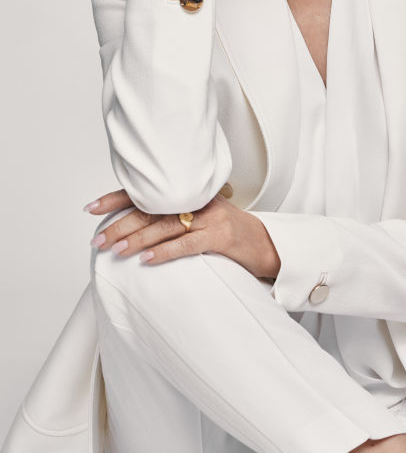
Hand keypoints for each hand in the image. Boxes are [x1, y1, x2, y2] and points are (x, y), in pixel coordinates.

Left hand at [85, 188, 280, 278]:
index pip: (147, 191)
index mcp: (189, 193)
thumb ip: (173, 217)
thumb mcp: (200, 219)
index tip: (91, 208)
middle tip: (98, 239)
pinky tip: (147, 260)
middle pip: (152, 209)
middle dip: (121, 224)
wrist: (266, 245)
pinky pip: (187, 244)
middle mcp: (198, 200)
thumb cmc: (229, 235)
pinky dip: (165, 252)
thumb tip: (132, 229)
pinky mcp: (221, 237)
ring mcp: (211, 217)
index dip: (117, 198)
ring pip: (166, 226)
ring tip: (115, 249)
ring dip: (137, 239)